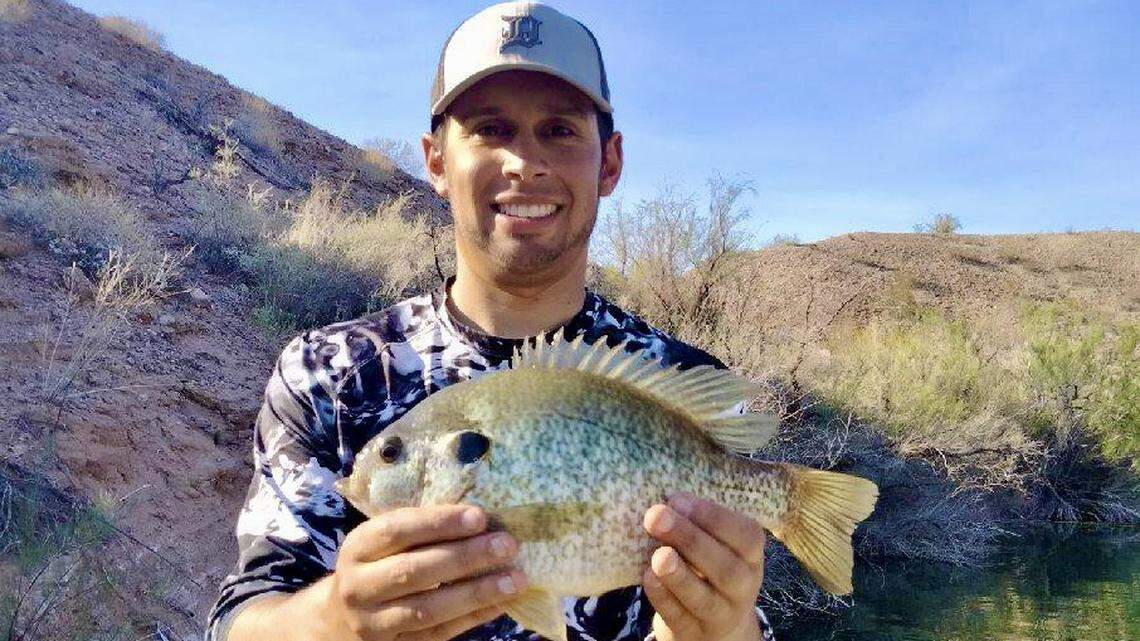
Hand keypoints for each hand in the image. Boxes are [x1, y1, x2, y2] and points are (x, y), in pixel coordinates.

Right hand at [324, 505, 526, 640]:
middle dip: (465, 557)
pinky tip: (501, 603)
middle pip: (414, 571)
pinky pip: (438, 633)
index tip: (480, 516)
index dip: (439, 522)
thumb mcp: (383, 542)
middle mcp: (360, 586)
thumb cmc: (377, 567)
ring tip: (515, 579)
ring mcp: (374, 622)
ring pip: (428, 608)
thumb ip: (420, 530)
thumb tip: (480, 518)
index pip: (397, 530)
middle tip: (507, 545)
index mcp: (358, 547)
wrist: (340, 619)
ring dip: (476, 593)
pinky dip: (472, 618)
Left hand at [641, 494, 764, 640]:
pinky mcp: (694, 633)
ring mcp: (720, 615)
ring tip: (657, 554)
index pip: (746, 536)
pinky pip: (679, 617)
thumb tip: (666, 500)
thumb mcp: (716, 544)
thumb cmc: (708, 566)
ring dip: (679, 574)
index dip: (713, 517)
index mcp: (751, 556)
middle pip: (725, 567)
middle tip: (656, 516)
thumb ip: (697, 523)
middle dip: (689, 539)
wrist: (713, 623)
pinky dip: (663, 597)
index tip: (678, 498)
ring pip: (704, 598)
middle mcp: (742, 587)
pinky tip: (648, 577)